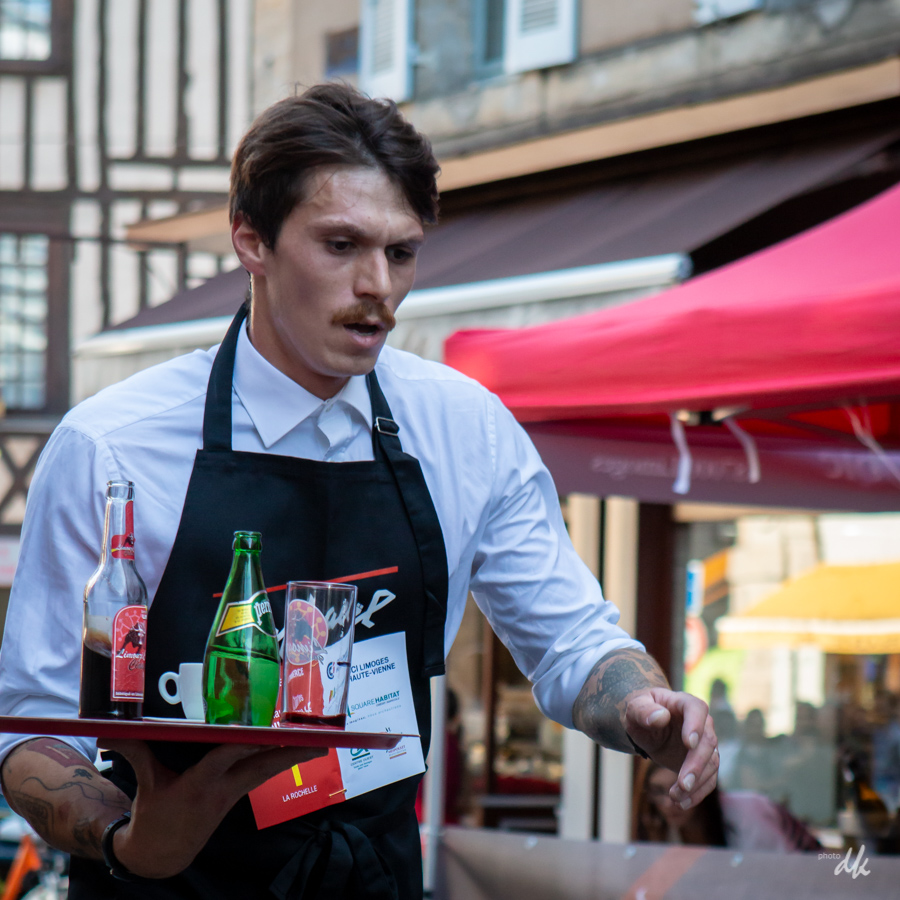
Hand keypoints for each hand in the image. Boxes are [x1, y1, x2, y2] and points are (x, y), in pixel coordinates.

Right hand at [100, 739, 326, 878]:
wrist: (160, 854)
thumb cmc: (153, 813)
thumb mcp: (145, 782)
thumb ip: (134, 751)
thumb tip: (109, 730)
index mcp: (198, 784)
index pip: (224, 758)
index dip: (242, 744)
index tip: (262, 732)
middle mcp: (222, 788)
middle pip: (260, 766)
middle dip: (288, 752)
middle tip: (316, 739)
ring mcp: (233, 793)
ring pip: (268, 771)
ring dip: (293, 757)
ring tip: (320, 743)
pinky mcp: (237, 795)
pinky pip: (263, 774)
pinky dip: (280, 760)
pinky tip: (299, 750)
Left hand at [624, 688, 717, 809]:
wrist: (646, 726)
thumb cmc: (641, 712)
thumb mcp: (634, 709)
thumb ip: (643, 711)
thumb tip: (660, 717)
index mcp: (685, 703)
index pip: (697, 709)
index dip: (696, 726)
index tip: (689, 743)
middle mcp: (702, 723)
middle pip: (708, 743)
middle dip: (696, 765)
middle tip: (683, 784)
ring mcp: (705, 744)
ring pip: (711, 764)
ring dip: (697, 783)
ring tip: (675, 797)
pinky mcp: (703, 762)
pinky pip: (708, 779)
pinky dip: (697, 793)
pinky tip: (681, 803)